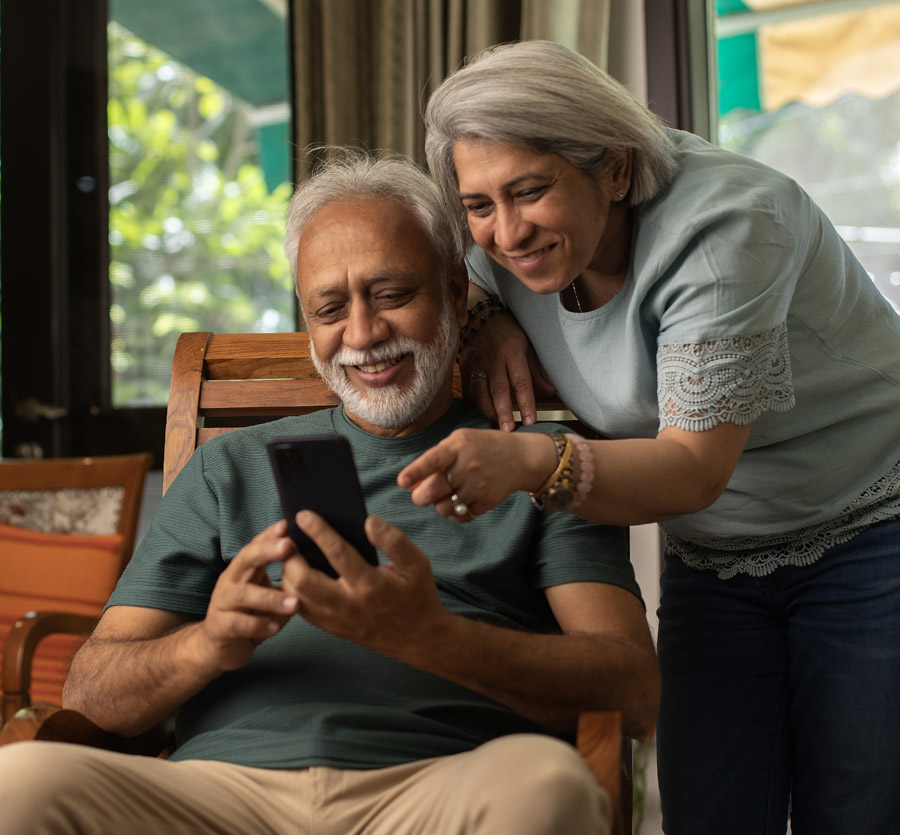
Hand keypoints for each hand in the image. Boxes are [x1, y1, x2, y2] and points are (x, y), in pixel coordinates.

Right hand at [195, 520, 297, 672]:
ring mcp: (222, 603)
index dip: (269, 535)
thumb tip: (316, 558)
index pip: (256, 545)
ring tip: (295, 603)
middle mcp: (230, 581)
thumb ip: (284, 576)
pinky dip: (258, 625)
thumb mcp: (268, 590)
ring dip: (270, 598)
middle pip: (245, 560)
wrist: (220, 646)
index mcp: (243, 569)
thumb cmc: (251, 613)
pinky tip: (275, 627)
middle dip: (266, 551)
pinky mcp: (219, 626)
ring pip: (244, 595)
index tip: (287, 524)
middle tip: (288, 547)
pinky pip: (238, 624)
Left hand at [281, 512, 446, 659]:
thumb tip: (369, 521)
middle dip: (290, 557)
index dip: (318, 531)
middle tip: (289, 538)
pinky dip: (293, 590)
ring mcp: (336, 619)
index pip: (337, 553)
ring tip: (291, 554)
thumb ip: (394, 541)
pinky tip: (297, 573)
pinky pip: (301, 609)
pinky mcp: (330, 627)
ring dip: (288, 573)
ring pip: (296, 597)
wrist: (416, 638)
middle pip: (304, 580)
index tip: (303, 515)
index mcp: (370, 585)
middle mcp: (348, 604)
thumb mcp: (417, 564)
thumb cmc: (416, 596)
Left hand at [397, 428, 557, 520]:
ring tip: (448, 494)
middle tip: (421, 495)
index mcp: (458, 447)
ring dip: (439, 505)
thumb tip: (408, 483)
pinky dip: (455, 512)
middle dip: (420, 497)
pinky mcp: (486, 503)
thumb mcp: (459, 442)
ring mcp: (478, 486)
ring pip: (443, 508)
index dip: (416, 472)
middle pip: (433, 491)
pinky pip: (460, 516)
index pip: (433, 460)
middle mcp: (468, 467)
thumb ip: (434, 459)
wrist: (520, 458)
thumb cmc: (482, 447)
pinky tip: (461, 500)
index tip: (402, 481)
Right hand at [459, 309, 554, 430]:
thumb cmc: (506, 331)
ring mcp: (476, 363)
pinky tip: (483, 411)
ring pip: (480, 392)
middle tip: (509, 430)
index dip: (526, 403)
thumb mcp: (526, 345)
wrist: (478, 315)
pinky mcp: (463, 367)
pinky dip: (476, 403)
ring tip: (496, 424)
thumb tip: (550, 392)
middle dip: (504, 412)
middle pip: (499, 389)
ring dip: (488, 410)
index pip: (521, 381)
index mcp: (512, 351)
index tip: (530, 420)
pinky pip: (468, 390)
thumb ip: (535, 371)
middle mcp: (494, 358)